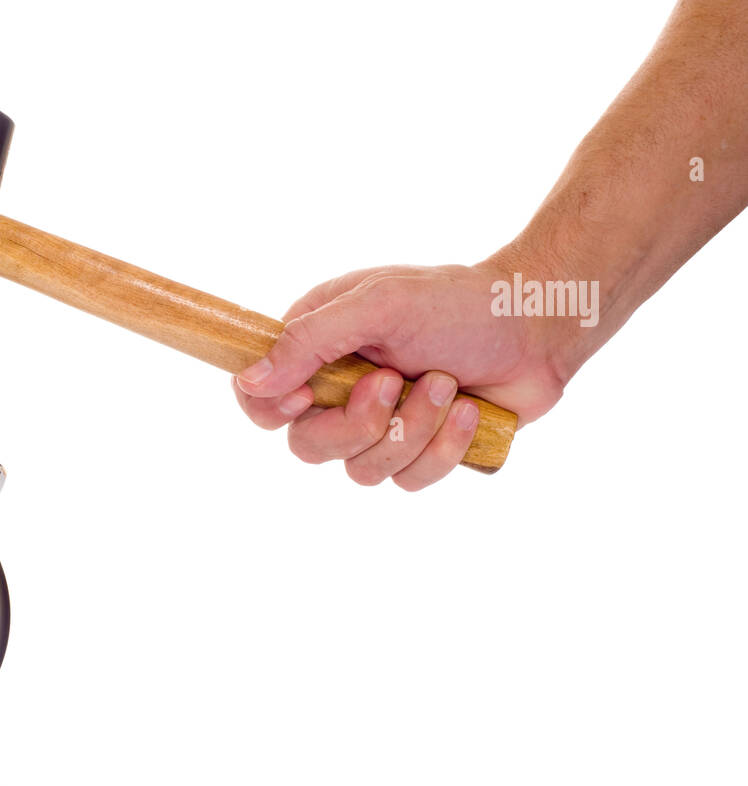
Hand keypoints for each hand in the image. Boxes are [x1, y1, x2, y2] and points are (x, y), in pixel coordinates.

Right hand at [233, 255, 569, 489]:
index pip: (260, 399)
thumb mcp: (378, 304)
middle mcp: (339, 392)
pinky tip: (467, 412)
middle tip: (394, 381)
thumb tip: (250, 380)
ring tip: (445, 384)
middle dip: (357, 423)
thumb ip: (309, 341)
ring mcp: (379, 426)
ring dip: (411, 428)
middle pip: (307, 446)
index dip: (276, 409)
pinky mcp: (418, 452)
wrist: (537, 327)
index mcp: (317, 349)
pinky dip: (441, 449)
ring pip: (361, 470)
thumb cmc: (457, 302)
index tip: (310, 395)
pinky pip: (407, 480)